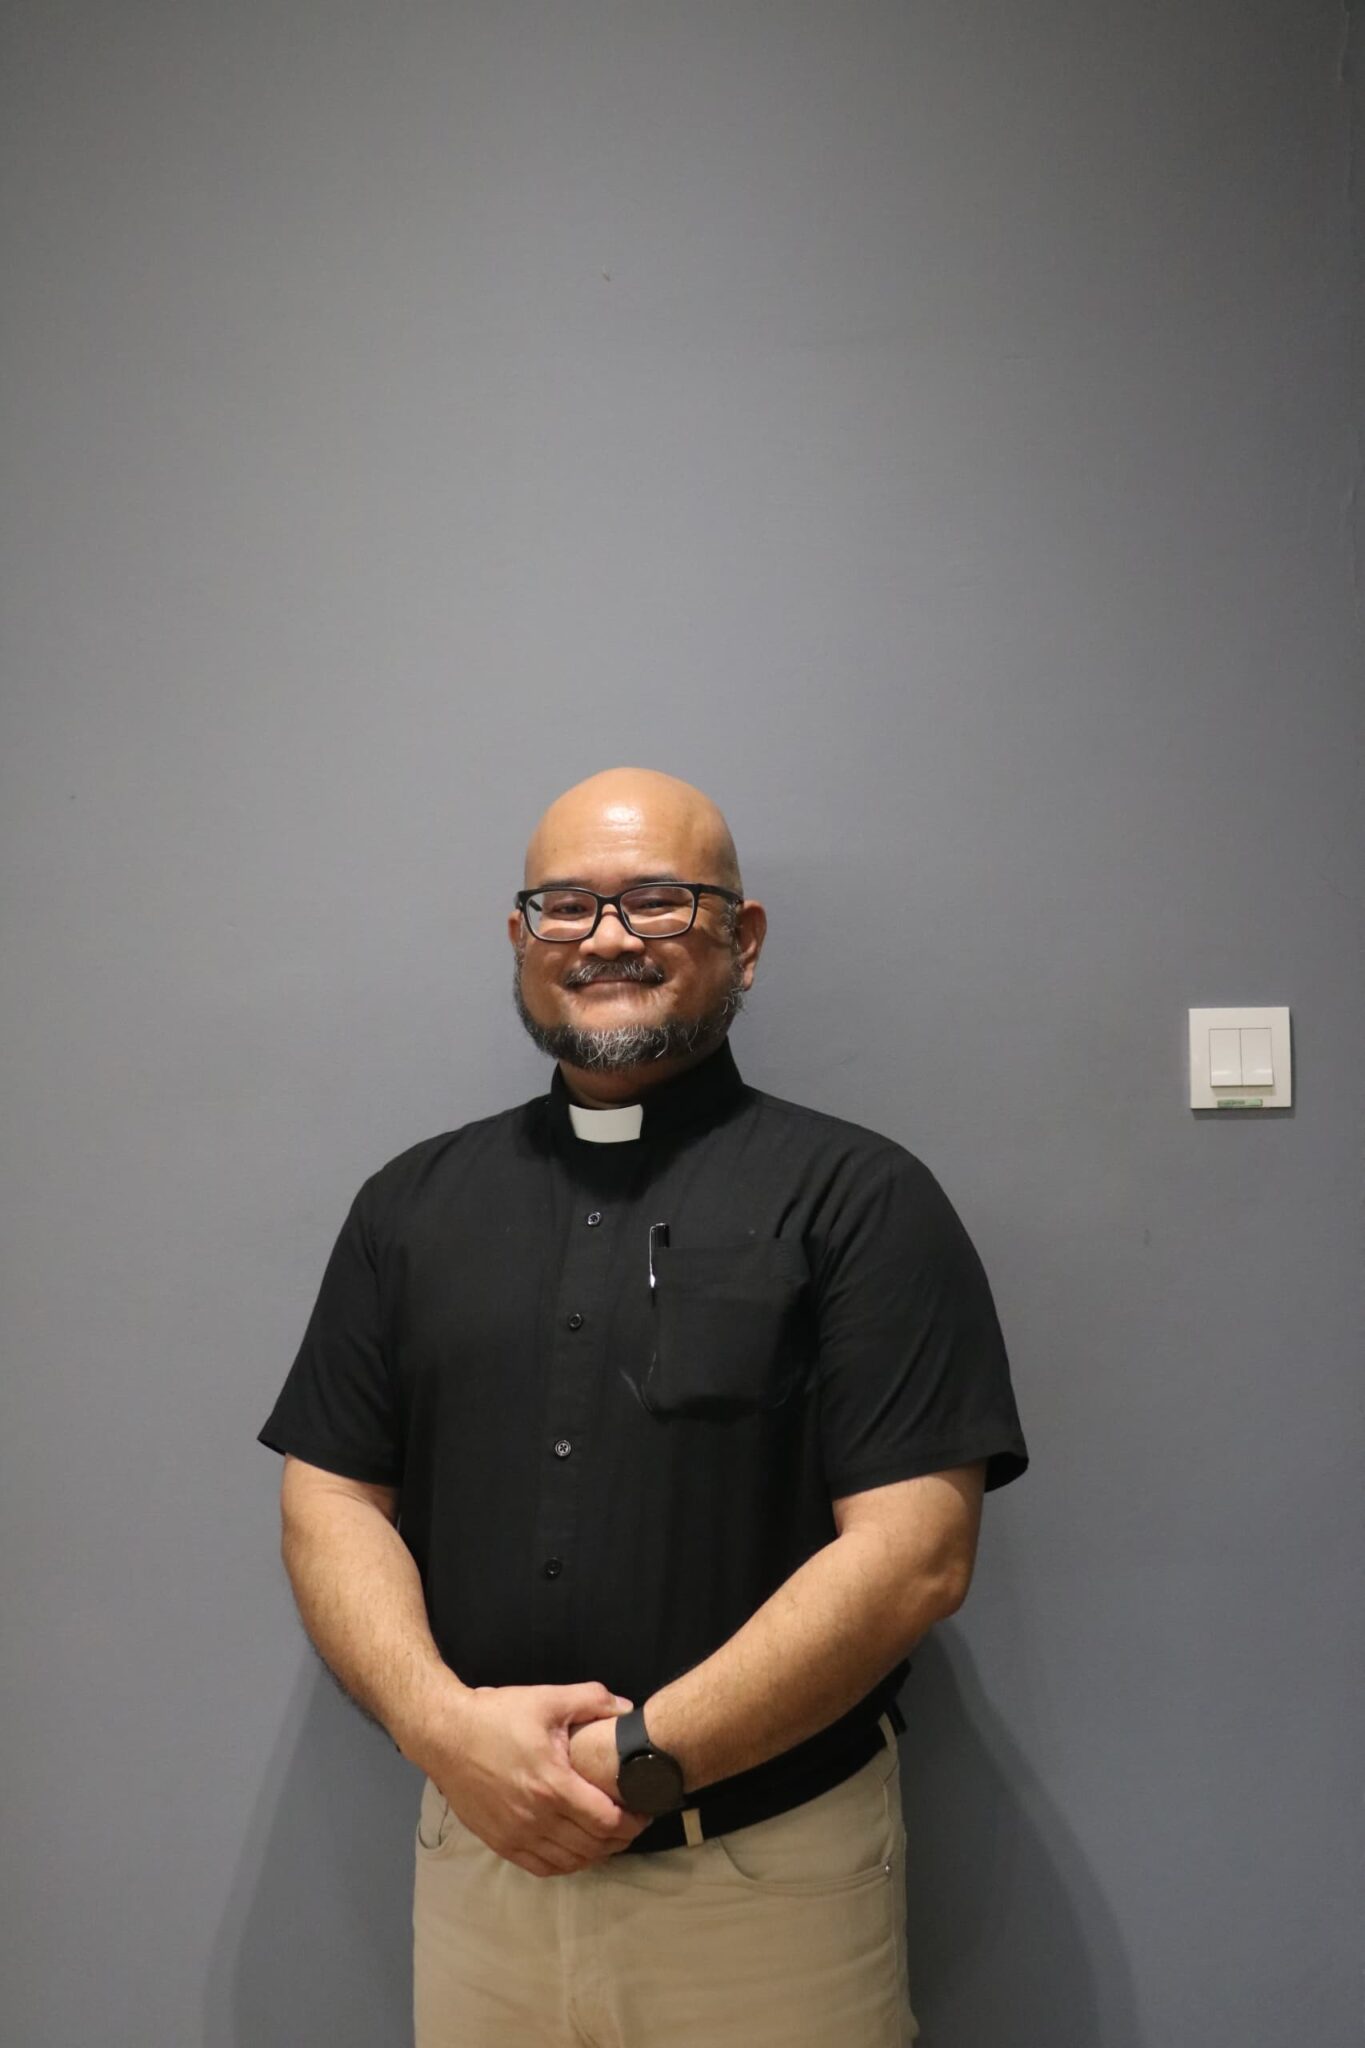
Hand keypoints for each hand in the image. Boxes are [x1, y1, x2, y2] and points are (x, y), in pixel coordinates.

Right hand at [425, 1682, 648, 1877]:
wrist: (446, 1736)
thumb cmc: (497, 1716)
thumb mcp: (548, 1699)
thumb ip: (593, 1700)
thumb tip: (629, 1710)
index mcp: (552, 1785)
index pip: (606, 1820)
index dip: (632, 1821)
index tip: (644, 1810)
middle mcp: (536, 1818)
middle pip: (592, 1846)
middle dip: (620, 1839)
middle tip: (633, 1823)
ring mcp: (516, 1835)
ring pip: (570, 1862)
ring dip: (596, 1855)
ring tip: (609, 1837)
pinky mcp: (500, 1844)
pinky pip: (542, 1867)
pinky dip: (566, 1864)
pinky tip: (576, 1850)